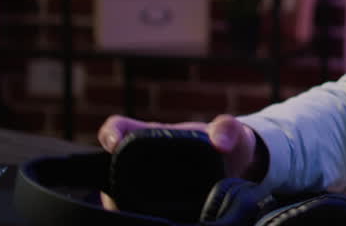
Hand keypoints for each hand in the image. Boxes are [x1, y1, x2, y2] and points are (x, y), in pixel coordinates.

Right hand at [96, 114, 263, 209]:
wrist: (235, 170)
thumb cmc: (226, 143)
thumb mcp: (231, 131)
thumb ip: (228, 129)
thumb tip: (221, 144)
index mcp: (150, 135)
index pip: (117, 129)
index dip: (110, 133)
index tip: (115, 142)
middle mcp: (141, 160)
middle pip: (111, 171)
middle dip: (115, 185)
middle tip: (135, 199)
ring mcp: (143, 184)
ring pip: (119, 197)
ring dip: (128, 206)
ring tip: (154, 214)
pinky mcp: (151, 205)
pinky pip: (137, 212)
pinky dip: (144, 218)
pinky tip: (162, 221)